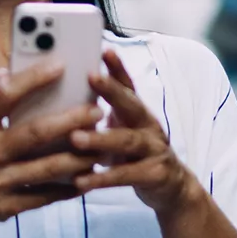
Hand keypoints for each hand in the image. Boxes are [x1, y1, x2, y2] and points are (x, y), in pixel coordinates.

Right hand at [0, 62, 105, 233]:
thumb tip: (8, 73)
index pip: (4, 97)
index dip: (32, 79)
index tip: (60, 65)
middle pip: (35, 134)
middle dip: (71, 120)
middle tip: (96, 111)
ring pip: (47, 168)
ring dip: (79, 157)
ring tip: (101, 145)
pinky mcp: (5, 207)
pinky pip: (44, 196)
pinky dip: (68, 188)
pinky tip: (86, 178)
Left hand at [70, 50, 198, 215]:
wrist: (172, 188)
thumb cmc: (137, 154)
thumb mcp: (124, 130)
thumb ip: (102, 115)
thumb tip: (64, 99)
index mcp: (138, 113)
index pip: (129, 85)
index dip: (118, 68)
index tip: (104, 50)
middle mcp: (149, 126)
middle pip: (131, 105)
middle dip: (112, 90)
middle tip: (91, 77)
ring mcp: (154, 150)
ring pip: (127, 141)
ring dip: (101, 139)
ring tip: (75, 138)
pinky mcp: (154, 175)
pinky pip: (126, 175)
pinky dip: (103, 178)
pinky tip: (80, 180)